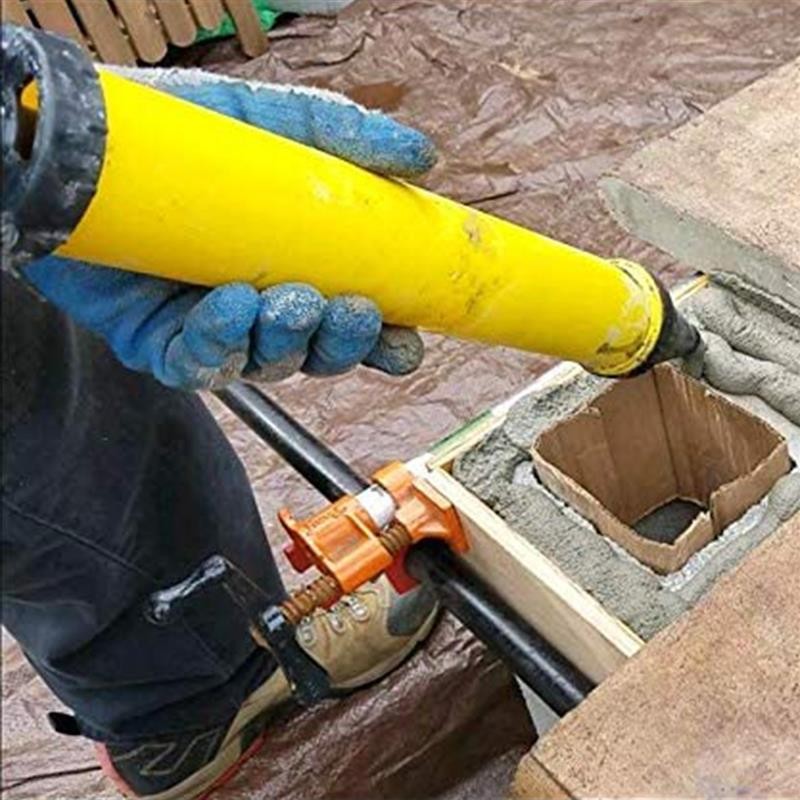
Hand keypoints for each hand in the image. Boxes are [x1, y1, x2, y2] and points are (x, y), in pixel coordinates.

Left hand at [23, 69, 435, 389]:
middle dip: (342, 345)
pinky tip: (234, 305)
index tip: (406, 337)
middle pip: (317, 355)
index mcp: (295, 268)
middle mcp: (260, 308)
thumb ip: (344, 134)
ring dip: (289, 341)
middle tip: (351, 310)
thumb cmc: (180, 137)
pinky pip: (201, 364)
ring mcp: (213, 330)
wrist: (82, 142)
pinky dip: (224, 343)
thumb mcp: (269, 122)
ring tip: (290, 300)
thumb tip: (422, 156)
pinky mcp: (161, 344)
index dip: (384, 342)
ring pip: (268, 365)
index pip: (353, 323)